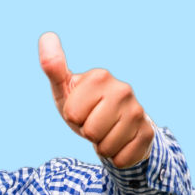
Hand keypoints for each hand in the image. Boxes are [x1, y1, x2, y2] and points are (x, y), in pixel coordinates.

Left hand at [40, 32, 155, 168]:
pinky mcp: (147, 133)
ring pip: (106, 146)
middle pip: (90, 131)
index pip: (72, 114)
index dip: (73, 117)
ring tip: (106, 132)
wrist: (116, 126)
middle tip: (94, 122)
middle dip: (87, 132)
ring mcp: (138, 111)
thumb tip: (46, 36)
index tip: (81, 110)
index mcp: (100, 77)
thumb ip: (53, 67)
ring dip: (101, 145)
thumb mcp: (65, 89)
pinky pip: (121, 158)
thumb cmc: (85, 107)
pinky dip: (115, 157)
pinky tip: (119, 142)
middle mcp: (123, 90)